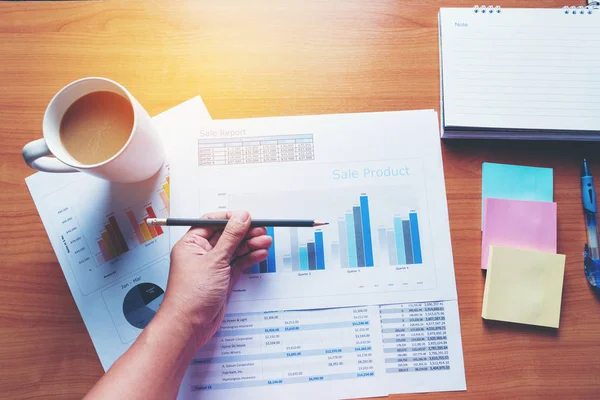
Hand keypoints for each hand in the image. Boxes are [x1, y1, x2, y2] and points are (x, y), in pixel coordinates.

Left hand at [161, 211, 271, 350]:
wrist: (190, 325)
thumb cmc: (191, 295)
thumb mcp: (214, 260)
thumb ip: (231, 237)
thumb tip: (241, 217)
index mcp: (192, 243)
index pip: (212, 222)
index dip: (231, 218)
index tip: (247, 217)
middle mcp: (201, 253)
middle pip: (227, 235)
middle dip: (245, 232)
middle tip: (261, 230)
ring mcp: (213, 266)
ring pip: (235, 249)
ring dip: (250, 245)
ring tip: (265, 242)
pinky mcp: (223, 278)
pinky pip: (238, 263)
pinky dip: (249, 258)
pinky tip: (260, 253)